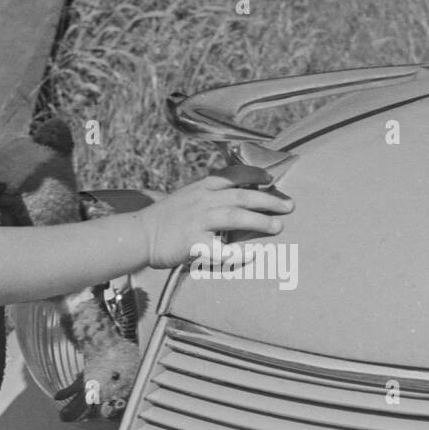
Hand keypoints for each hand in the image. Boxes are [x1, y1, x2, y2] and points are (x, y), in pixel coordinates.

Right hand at [134, 172, 293, 269]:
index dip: (255, 175)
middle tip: (289, 206)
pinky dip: (238, 252)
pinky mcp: (193, 243)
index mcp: (202, 187)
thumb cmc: (167, 218)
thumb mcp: (188, 197)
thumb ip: (211, 196)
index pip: (233, 174)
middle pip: (241, 196)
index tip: (272, 180)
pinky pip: (220, 249)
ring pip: (235, 217)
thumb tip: (239, 199)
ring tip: (278, 227)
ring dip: (259, 221)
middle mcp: (202, 200)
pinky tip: (253, 255)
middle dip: (268, 200)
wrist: (140, 234)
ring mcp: (198, 221)